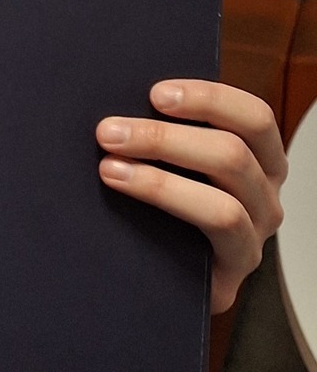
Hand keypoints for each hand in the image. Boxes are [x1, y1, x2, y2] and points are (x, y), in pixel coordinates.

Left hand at [96, 80, 285, 313]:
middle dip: (163, 138)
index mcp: (259, 159)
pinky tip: (124, 191)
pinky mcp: (236, 268)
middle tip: (108, 132)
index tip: (155, 93)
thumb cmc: (160, 210)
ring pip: (224, 199)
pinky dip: (168, 203)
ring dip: (159, 179)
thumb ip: (163, 133)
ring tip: (108, 167)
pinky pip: (217, 229)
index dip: (208, 99)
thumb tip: (120, 103)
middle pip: (233, 153)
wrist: (158, 278)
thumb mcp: (171, 164)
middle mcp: (265, 196)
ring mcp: (254, 235)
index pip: (254, 118)